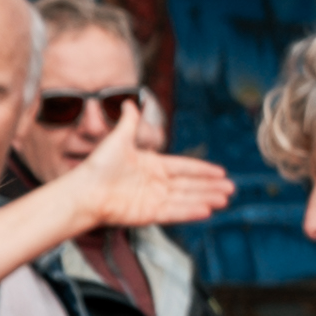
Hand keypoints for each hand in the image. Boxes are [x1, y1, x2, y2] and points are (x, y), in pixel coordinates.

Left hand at [59, 109, 235, 232]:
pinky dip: (190, 211)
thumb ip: (129, 122)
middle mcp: (155, 184)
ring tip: (225, 199)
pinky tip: (207, 210)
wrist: (84, 191)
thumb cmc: (97, 166)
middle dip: (210, 187)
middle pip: (189, 185)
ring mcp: (153, 200)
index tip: (221, 172)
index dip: (202, 170)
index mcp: (152, 166)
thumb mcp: (117, 139)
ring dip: (206, 198)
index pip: (183, 168)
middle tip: (231, 189)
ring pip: (186, 199)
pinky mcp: (148, 214)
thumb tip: (130, 101)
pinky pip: (174, 212)